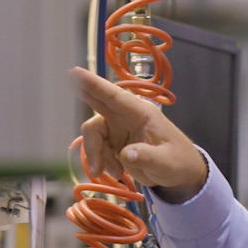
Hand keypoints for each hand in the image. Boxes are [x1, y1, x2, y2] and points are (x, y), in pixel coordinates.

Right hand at [72, 67, 208, 203]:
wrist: (180, 175)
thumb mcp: (167, 162)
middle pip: (98, 104)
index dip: (95, 84)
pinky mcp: (113, 143)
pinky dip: (102, 162)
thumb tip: (126, 154)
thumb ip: (147, 157)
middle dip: (84, 94)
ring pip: (93, 134)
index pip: (115, 96)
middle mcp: (126, 117)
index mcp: (141, 113)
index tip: (76, 72)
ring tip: (115, 172)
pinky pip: (97, 149)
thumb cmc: (178, 161)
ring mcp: (117, 130)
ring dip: (97, 154)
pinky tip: (118, 172)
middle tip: (67, 80)